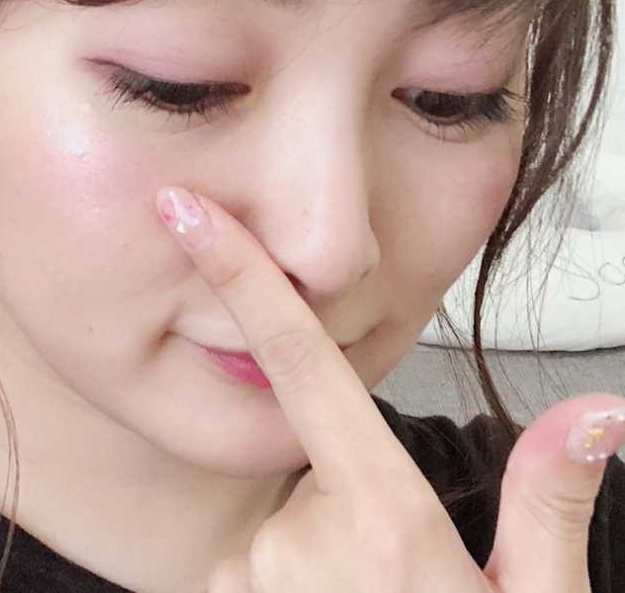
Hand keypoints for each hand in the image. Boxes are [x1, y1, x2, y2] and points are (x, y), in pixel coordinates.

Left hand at [155, 185, 624, 592]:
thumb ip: (551, 504)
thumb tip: (597, 410)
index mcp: (380, 518)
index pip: (298, 364)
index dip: (241, 276)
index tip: (184, 212)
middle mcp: (301, 540)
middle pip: (308, 449)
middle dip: (346, 481)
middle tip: (396, 565)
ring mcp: (259, 577)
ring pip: (289, 506)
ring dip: (327, 533)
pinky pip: (264, 554)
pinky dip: (301, 566)